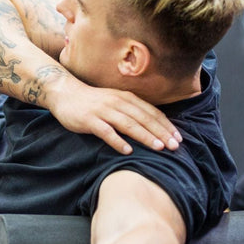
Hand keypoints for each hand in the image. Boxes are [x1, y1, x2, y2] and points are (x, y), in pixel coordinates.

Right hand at [46, 79, 180, 154]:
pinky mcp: (90, 120)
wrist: (65, 93)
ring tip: (158, 147)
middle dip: (161, 132)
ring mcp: (103, 111)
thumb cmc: (93, 101)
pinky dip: (117, 141)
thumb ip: (132, 110)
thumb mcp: (115, 101)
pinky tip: (127, 150)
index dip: (166, 125)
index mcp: (126, 98)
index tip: (178, 138)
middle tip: (175, 146)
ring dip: (145, 136)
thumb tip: (153, 125)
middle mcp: (117, 103)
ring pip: (128, 124)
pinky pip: (106, 132)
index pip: (151, 112)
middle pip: (143, 119)